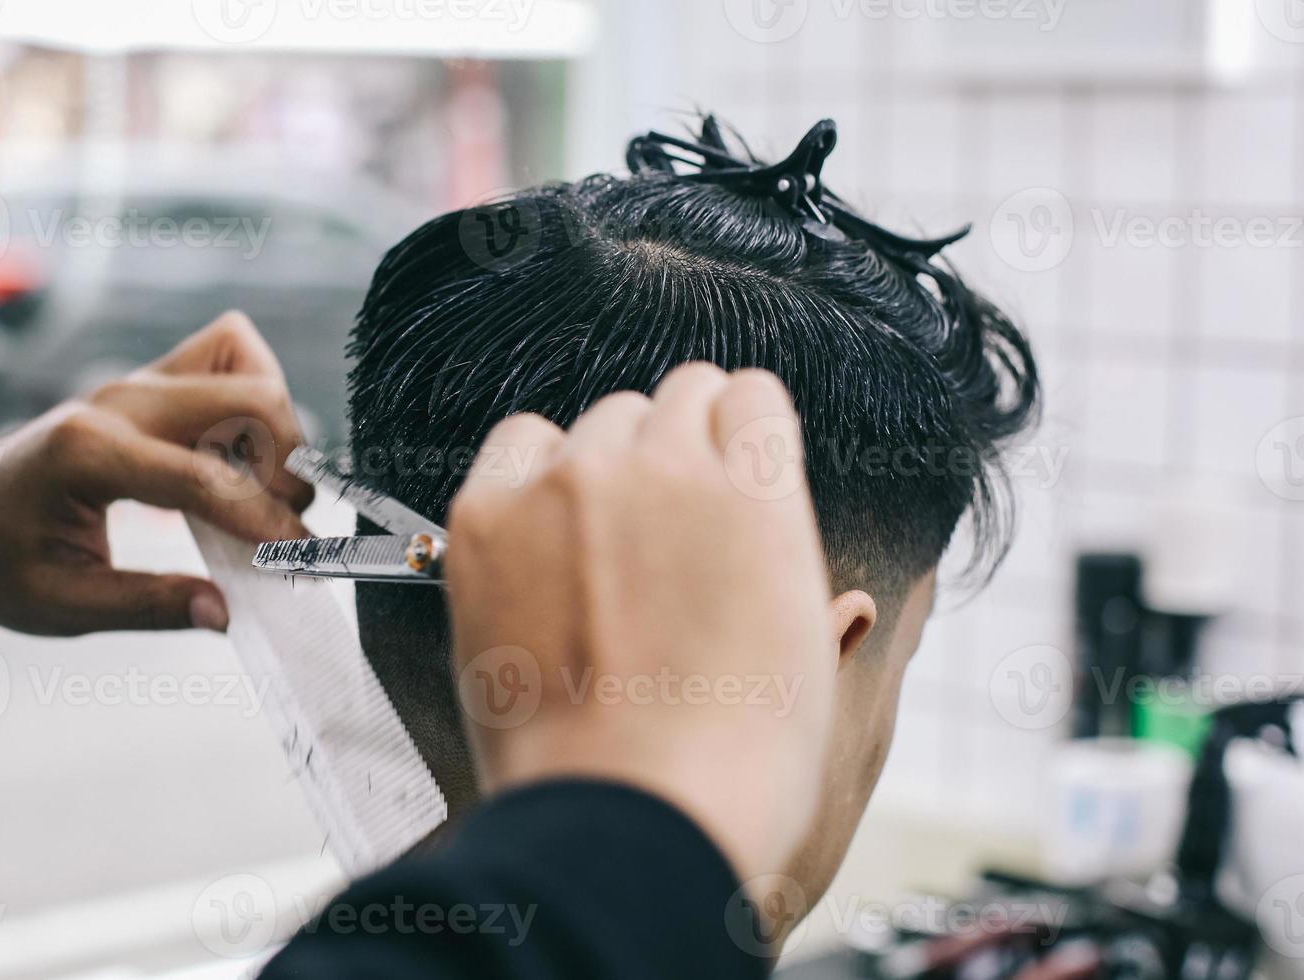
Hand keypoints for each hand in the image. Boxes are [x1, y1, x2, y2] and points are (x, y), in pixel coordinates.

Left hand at [0, 312, 311, 635]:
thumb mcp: (58, 603)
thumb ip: (147, 606)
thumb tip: (225, 614)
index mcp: (88, 453)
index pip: (204, 477)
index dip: (264, 520)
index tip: (300, 559)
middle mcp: (121, 401)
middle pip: (248, 399)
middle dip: (287, 467)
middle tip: (283, 528)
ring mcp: (139, 383)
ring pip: (246, 367)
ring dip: (278, 429)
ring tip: (266, 492)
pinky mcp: (154, 382)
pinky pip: (230, 359)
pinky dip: (258, 400)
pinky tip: (248, 458)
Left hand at [446, 364, 835, 886]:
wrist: (624, 819)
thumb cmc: (726, 765)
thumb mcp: (808, 671)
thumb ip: (813, 604)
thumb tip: (846, 606)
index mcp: (758, 490)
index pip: (748, 396)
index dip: (740, 441)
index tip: (725, 474)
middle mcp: (665, 463)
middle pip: (674, 399)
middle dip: (678, 452)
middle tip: (665, 527)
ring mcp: (571, 483)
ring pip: (599, 420)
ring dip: (608, 464)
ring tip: (601, 549)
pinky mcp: (487, 514)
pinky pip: (517, 443)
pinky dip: (530, 475)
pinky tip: (542, 537)